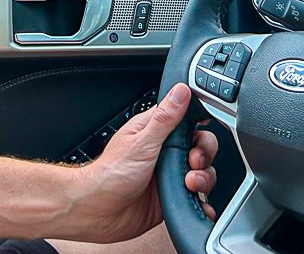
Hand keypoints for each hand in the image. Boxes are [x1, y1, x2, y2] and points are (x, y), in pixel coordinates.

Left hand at [66, 82, 218, 242]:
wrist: (99, 212)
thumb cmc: (110, 174)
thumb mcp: (141, 142)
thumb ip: (165, 118)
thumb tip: (181, 90)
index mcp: (155, 131)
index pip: (187, 119)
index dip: (200, 125)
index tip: (202, 134)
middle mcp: (165, 151)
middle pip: (201, 146)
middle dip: (203, 155)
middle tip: (192, 163)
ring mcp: (169, 174)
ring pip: (202, 171)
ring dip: (204, 178)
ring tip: (191, 184)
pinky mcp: (172, 195)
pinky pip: (197, 197)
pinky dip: (204, 201)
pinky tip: (203, 205)